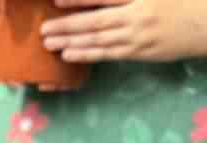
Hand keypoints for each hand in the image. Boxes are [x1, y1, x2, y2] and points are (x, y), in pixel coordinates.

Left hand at [41, 0, 206, 61]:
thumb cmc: (182, 0)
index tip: (57, 0)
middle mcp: (138, 15)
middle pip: (96, 21)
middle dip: (67, 25)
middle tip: (44, 29)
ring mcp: (138, 35)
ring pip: (98, 39)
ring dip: (71, 42)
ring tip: (49, 43)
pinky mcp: (139, 51)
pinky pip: (108, 54)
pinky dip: (87, 54)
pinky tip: (69, 54)